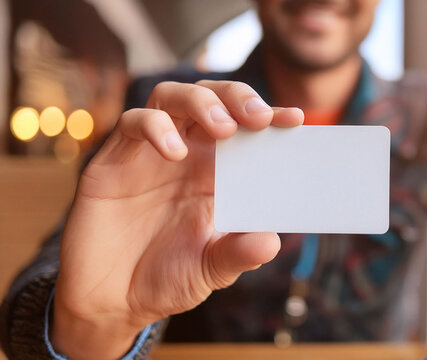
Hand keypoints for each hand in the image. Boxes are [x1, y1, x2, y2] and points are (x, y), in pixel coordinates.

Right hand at [52, 81, 302, 359]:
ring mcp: (150, 153)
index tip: (295, 120)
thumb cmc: (168, 278)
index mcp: (216, 173)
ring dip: (200, 102)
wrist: (113, 300)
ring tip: (223, 127)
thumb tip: (271, 241)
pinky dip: (155, 127)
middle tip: (258, 117)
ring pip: (173, 97)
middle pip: (212, 98)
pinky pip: (133, 123)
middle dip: (238, 97)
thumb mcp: (211, 269)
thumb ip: (238, 254)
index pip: (246, 130)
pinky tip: (174, 152)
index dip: (270, 117)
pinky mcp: (114, 160)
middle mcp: (187, 154)